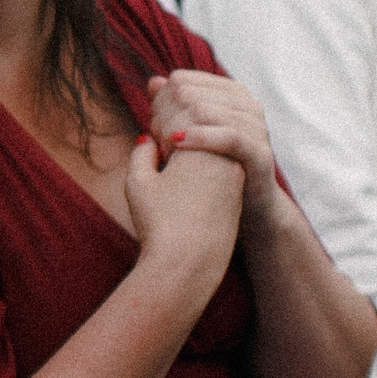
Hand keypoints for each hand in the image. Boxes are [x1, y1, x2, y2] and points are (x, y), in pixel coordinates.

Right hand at [119, 125, 244, 292]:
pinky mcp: (237, 197)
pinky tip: (184, 182)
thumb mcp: (139, 183)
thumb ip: (142, 154)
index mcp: (203, 144)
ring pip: (213, 148)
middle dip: (180, 126)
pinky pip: (219, 170)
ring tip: (170, 161)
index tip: (152, 126)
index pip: (184, 111)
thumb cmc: (159, 225)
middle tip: (161, 140)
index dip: (163, 112)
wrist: (188, 267)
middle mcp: (225, 156)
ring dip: (193, 147)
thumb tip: (149, 141)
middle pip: (203, 125)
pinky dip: (202, 168)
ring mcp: (235, 177)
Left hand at [142, 67, 283, 228]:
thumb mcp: (190, 134)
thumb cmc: (214, 168)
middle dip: (165, 116)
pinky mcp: (260, 152)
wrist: (248, 206)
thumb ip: (172, 107)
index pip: (180, 81)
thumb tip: (154, 82)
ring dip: (175, 129)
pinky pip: (229, 136)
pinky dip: (200, 138)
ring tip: (164, 150)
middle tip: (156, 141)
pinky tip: (178, 146)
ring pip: (204, 111)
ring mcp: (257, 126)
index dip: (159, 102)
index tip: (152, 125)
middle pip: (188, 94)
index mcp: (230, 93)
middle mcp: (247, 104)